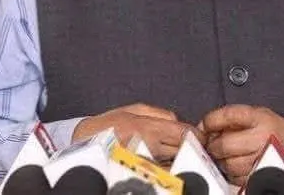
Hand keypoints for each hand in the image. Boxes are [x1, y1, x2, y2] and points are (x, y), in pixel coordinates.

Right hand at [73, 103, 203, 162]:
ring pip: (177, 161)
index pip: (186, 133)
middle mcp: (151, 149)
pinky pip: (165, 170)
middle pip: (185, 149)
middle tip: (192, 142)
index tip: (198, 134)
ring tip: (175, 150)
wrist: (84, 147)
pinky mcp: (145, 174)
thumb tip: (179, 120)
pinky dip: (170, 164)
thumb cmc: (107, 126)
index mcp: (149, 128)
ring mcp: (148, 164)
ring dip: (181, 156)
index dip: (197, 134)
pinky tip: (165, 160)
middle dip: (191, 145)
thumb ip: (160, 113)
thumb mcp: (133, 108)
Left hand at [200, 105, 283, 185]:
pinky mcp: (263, 175)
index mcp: (259, 117)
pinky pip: (237, 178)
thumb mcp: (258, 114)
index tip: (204, 124)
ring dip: (221, 161)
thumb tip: (205, 126)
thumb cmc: (276, 130)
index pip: (227, 115)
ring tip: (225, 155)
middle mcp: (262, 137)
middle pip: (224, 144)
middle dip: (213, 145)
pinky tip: (236, 165)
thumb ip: (234, 118)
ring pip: (228, 164)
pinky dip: (231, 173)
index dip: (211, 120)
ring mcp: (263, 158)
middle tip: (212, 144)